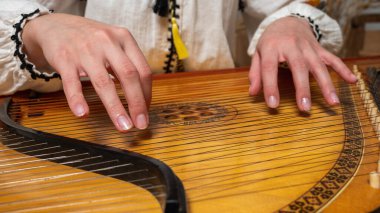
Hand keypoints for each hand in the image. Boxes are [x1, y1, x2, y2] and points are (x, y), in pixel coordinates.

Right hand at [22, 13, 150, 131]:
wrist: (55, 25)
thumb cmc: (90, 39)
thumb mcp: (114, 42)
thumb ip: (128, 63)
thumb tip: (142, 96)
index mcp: (124, 38)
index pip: (143, 70)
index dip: (147, 94)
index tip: (146, 111)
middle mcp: (107, 42)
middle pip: (128, 76)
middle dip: (137, 103)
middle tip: (140, 124)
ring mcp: (85, 50)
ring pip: (104, 82)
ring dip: (115, 108)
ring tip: (123, 126)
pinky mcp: (64, 59)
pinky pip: (72, 83)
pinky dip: (77, 100)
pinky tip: (83, 114)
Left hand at [249, 17, 356, 111]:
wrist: (287, 21)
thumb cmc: (271, 41)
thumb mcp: (258, 54)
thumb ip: (256, 73)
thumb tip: (253, 93)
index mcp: (272, 47)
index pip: (270, 68)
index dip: (271, 87)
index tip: (273, 105)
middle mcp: (292, 46)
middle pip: (299, 67)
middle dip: (303, 88)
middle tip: (305, 108)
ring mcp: (308, 47)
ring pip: (319, 66)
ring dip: (327, 84)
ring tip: (332, 102)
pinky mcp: (319, 48)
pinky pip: (333, 59)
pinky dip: (343, 69)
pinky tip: (352, 81)